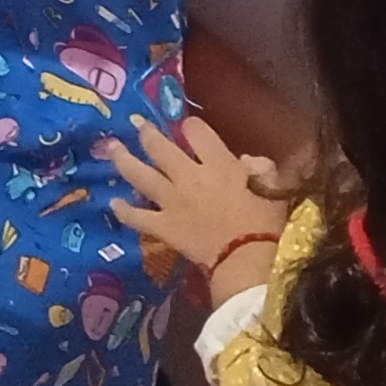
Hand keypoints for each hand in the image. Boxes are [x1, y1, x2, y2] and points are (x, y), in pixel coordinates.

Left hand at [104, 116, 282, 298]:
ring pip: (141, 175)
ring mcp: (171, 202)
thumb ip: (262, 169)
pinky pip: (137, 217)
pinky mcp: (163, 227)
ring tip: (113, 148)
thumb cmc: (265, 225)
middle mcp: (189, 176)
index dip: (191, 126)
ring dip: (124, 160)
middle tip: (139, 125)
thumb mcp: (272, 189)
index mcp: (219, 164)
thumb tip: (247, 161)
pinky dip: (124, 210)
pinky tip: (113, 202)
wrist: (245, 261)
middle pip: (160, 148)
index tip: (189, 127)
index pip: (197, 132)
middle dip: (148, 134)